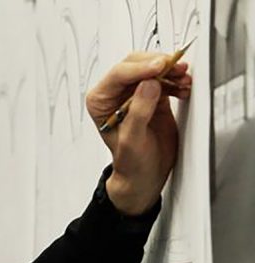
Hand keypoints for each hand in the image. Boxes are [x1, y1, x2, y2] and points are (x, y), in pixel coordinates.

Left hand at [86, 52, 191, 215]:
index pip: (119, 74)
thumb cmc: (131, 161)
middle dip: (158, 65)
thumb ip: (138, 111)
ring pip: (152, 69)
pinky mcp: (152, 96)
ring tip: (184, 80)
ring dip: (171, 71)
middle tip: (177, 69)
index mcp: (101, 101)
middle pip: (136, 65)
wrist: (144, 173)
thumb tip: (149, 84)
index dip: (141, 68)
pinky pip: (165, 80)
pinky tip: (184, 88)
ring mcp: (134, 93)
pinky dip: (176, 80)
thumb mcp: (132, 139)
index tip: (160, 67)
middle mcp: (115, 93)